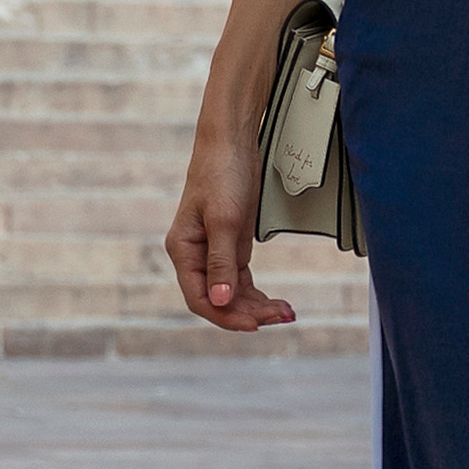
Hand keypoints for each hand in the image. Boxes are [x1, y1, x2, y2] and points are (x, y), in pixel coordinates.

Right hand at [165, 120, 296, 333]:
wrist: (232, 143)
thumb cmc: (221, 174)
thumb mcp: (224, 219)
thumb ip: (222, 262)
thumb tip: (220, 301)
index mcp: (183, 251)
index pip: (200, 298)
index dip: (225, 316)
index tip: (254, 324)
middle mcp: (195, 256)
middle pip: (218, 300)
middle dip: (248, 313)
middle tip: (280, 316)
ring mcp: (214, 252)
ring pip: (232, 293)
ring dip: (256, 306)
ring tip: (286, 312)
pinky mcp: (231, 245)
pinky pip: (241, 280)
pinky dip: (257, 293)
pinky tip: (275, 302)